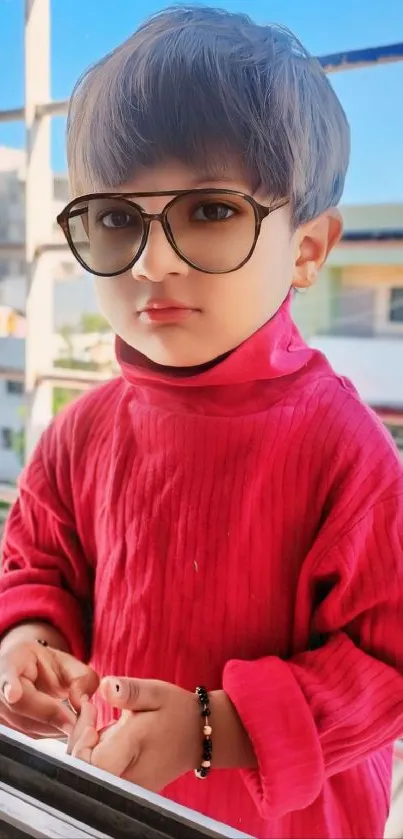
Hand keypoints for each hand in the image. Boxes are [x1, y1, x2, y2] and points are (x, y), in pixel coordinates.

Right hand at [0, 641, 98, 738]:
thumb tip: (80, 702)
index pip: (8, 672)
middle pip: (20, 705)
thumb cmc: (48, 667)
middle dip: (51, 715)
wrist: (31, 674)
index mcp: (15, 658)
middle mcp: (0, 682)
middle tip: (76, 722)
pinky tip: (61, 725)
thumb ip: (82, 678)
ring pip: (24, 724)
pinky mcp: (5, 723)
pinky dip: (48, 731)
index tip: (14, 695)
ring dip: (52, 727)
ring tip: (73, 721)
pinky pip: (27, 733)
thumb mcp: (70, 664)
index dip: (10, 684)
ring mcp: (0, 706)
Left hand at [69, 678, 200, 791]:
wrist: (200, 735)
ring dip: (86, 745)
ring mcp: (128, 786)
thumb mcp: (155, 692)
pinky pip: (100, 773)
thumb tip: (105, 686)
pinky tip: (107, 733)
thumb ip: (129, 691)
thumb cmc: (178, 712)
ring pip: (89, 773)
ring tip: (98, 717)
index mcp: (133, 752)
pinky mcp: (127, 786)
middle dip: (78, 738)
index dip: (80, 740)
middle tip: (90, 710)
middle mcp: (129, 778)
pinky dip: (95, 752)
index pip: (90, 763)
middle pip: (84, 770)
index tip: (90, 710)